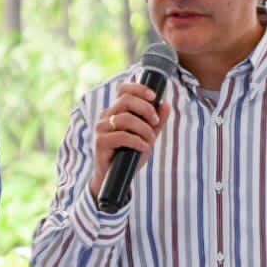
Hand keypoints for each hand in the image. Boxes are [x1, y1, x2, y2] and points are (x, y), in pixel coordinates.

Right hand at [87, 81, 173, 200]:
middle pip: (126, 100)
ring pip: (125, 118)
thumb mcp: (147, 136)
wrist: (116, 178)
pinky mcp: (100, 142)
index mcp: (116, 110)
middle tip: (155, 122)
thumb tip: (166, 104)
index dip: (139, 88)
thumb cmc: (130, 154)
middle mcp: (107, 116)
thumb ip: (157, 122)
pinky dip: (137, 141)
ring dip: (143, 129)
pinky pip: (122, 136)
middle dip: (146, 109)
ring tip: (150, 140)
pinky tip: (144, 147)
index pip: (123, 89)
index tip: (154, 96)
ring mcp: (102, 128)